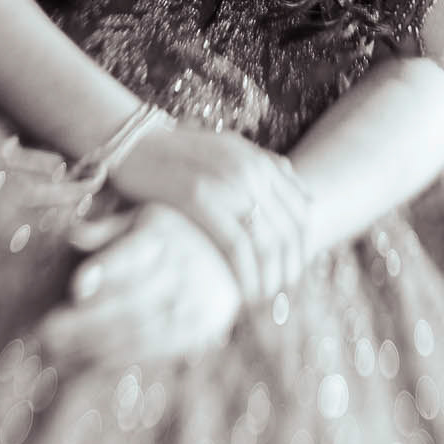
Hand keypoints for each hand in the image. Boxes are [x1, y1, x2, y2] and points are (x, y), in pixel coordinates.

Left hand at [42, 204, 241, 370]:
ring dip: (93, 344)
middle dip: (85, 321)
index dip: (107, 270)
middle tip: (45, 331)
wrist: (238, 260)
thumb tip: (71, 235)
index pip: (132, 254)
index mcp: (161, 236)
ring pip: (136, 331)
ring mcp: (189, 305)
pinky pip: (150, 349)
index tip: (76, 286)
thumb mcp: (145, 219)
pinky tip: (84, 360)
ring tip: (55, 350)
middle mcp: (178, 272)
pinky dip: (115, 357)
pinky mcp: (195, 332)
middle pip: (128, 302)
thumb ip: (107, 230)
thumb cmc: (176, 233)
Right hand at [112, 119, 312, 304]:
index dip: (301, 251)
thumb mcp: (231, 155)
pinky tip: (242, 293)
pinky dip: (245, 274)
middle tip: (276, 297)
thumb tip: (308, 200)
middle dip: (287, 271)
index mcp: (261, 162)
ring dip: (269, 279)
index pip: (301, 214)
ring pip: (267, 242)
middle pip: (288, 232)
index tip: (289, 276)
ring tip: (260, 300)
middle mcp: (251, 170)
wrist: (135, 142)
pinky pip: (236, 245)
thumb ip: (269, 172)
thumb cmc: (182, 156)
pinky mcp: (198, 196)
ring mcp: (227, 181)